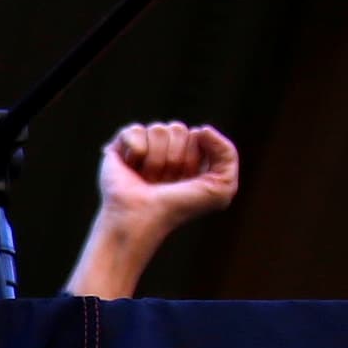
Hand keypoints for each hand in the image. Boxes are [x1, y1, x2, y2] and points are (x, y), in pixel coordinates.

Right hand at [97, 121, 239, 228]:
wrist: (141, 218)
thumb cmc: (179, 206)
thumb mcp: (222, 186)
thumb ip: (228, 154)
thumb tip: (202, 129)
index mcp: (191, 154)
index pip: (199, 134)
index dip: (194, 157)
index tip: (185, 181)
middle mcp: (167, 148)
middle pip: (178, 129)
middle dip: (174, 158)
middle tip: (164, 181)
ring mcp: (144, 145)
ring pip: (158, 129)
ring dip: (155, 160)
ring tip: (147, 178)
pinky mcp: (119, 145)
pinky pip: (135, 130)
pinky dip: (136, 152)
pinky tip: (131, 168)